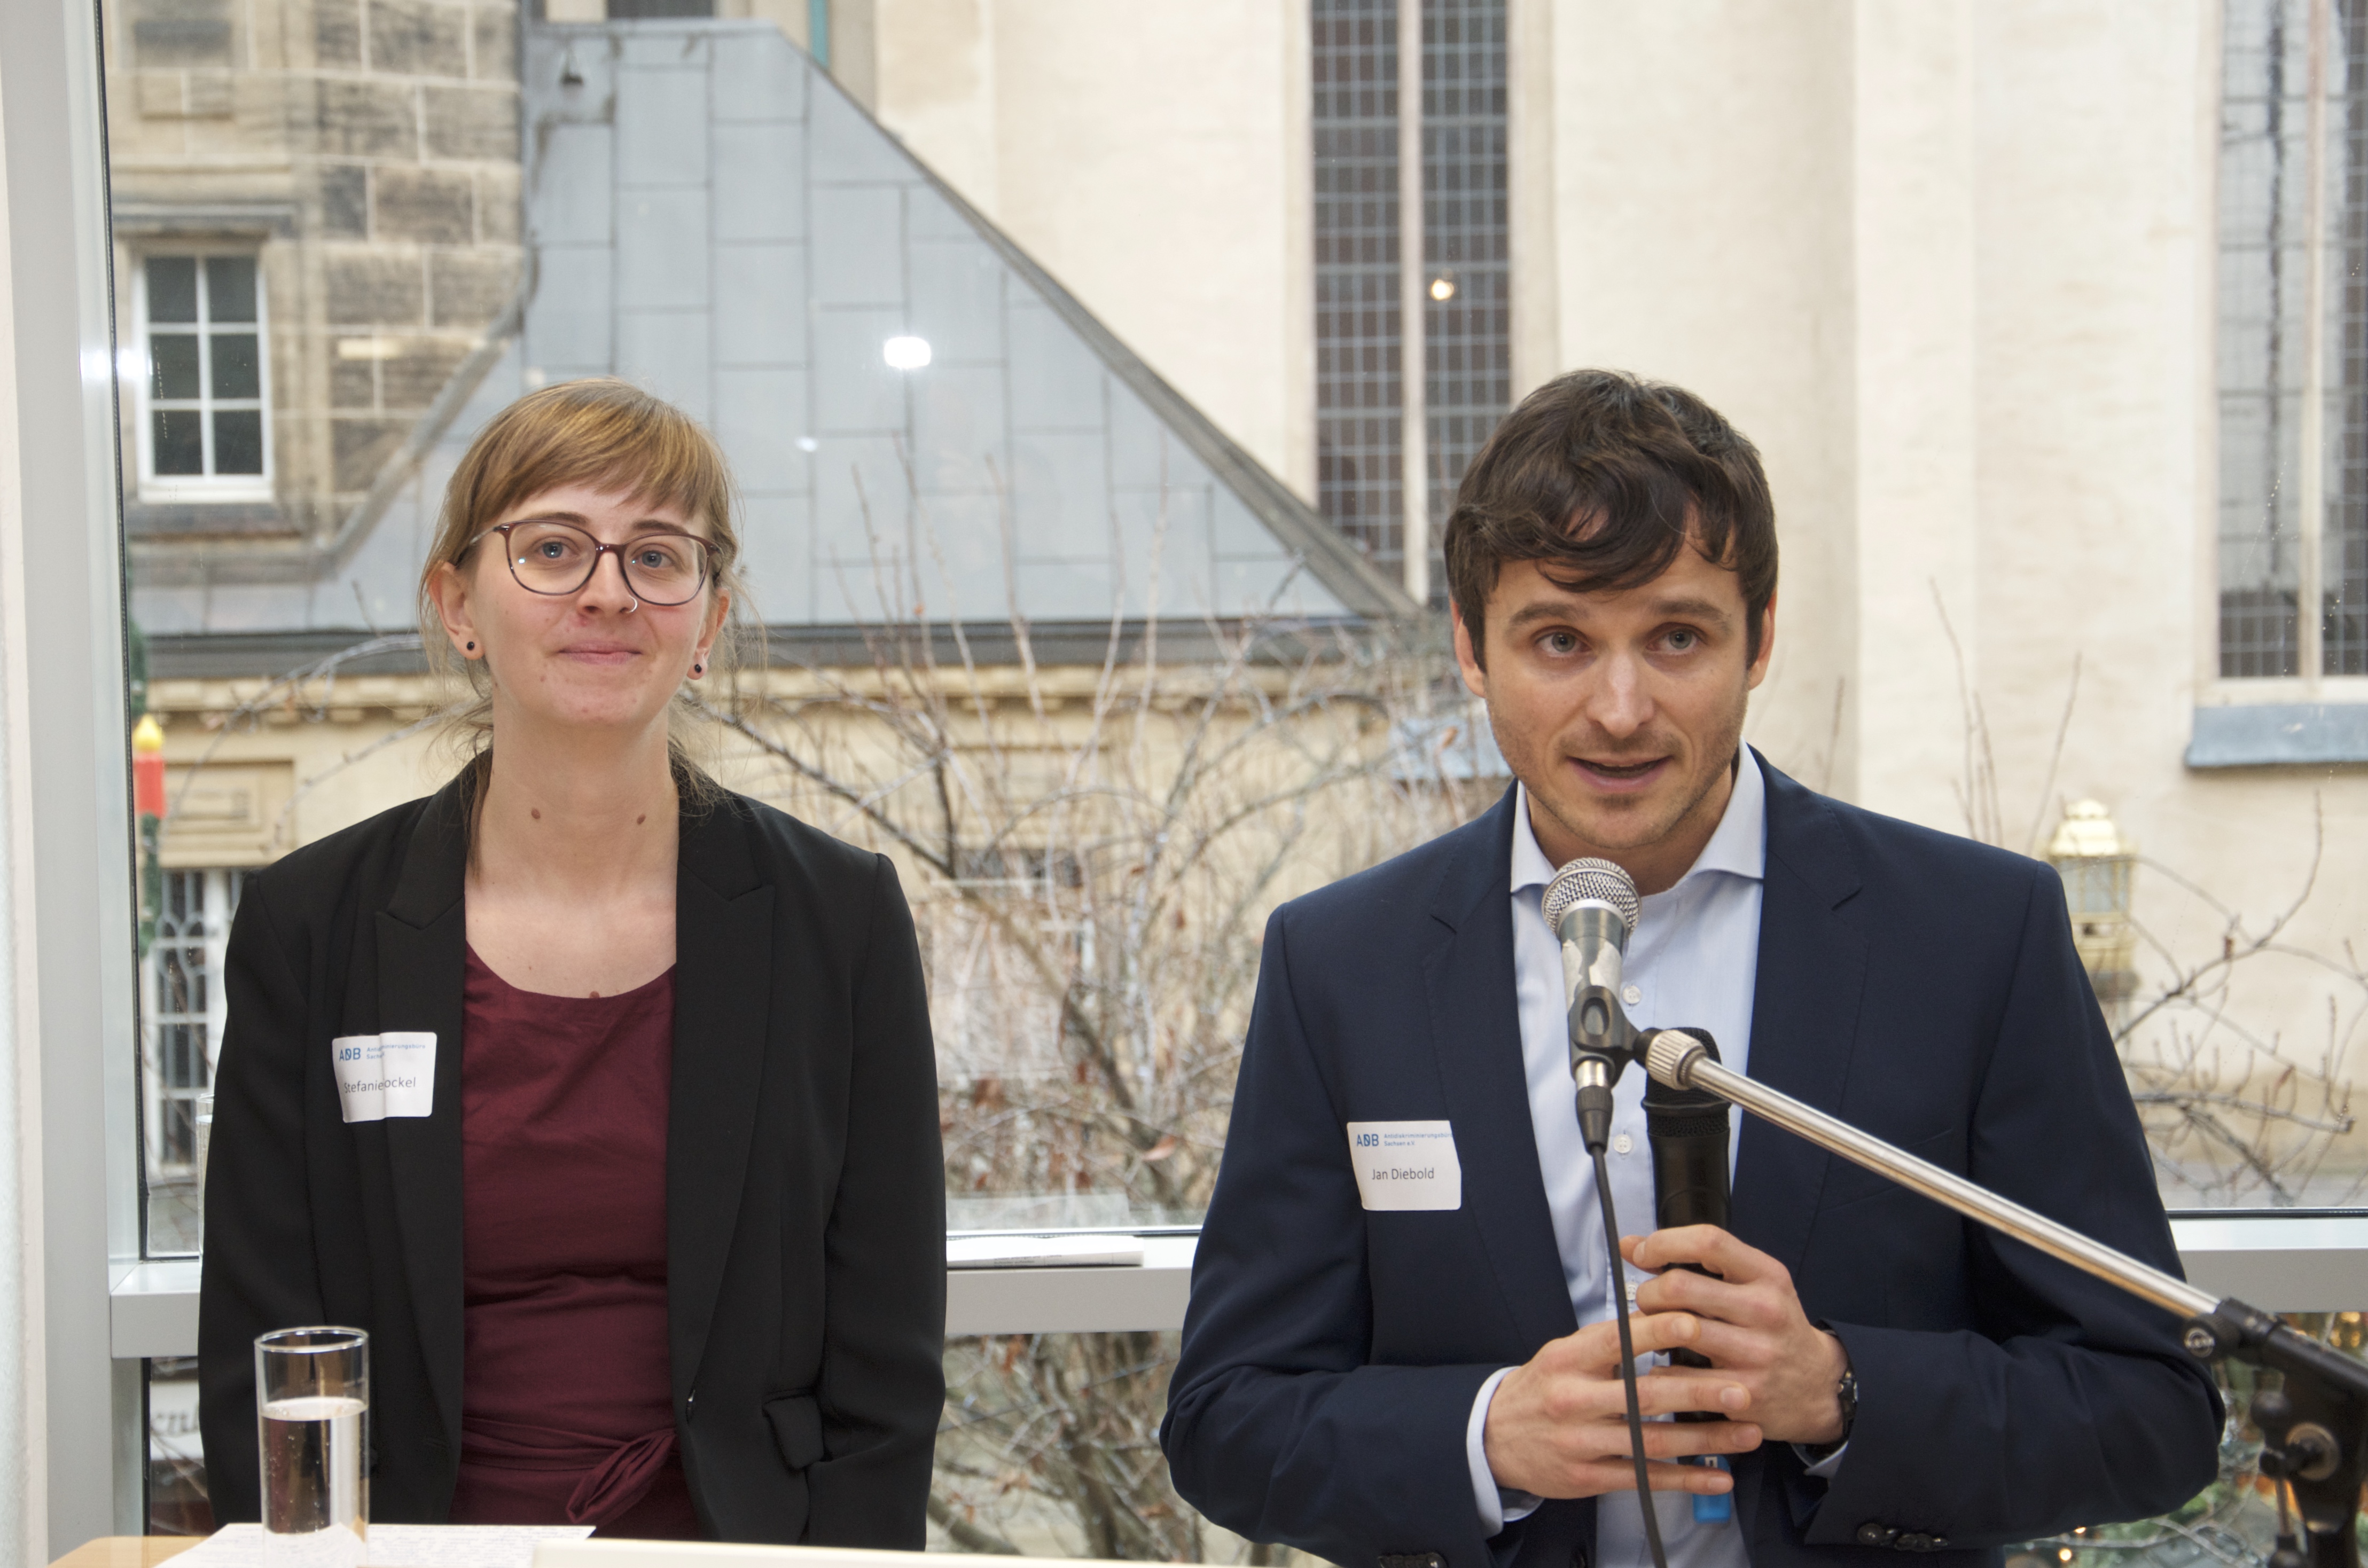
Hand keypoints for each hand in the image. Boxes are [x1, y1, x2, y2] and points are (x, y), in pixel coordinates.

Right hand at [1482, 1309, 1762, 1499]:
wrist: (1493, 1437)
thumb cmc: (1542, 1388)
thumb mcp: (1564, 1353)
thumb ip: (1609, 1341)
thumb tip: (1663, 1315)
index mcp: (1568, 1360)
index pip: (1617, 1341)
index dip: (1658, 1331)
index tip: (1697, 1323)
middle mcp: (1574, 1400)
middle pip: (1644, 1396)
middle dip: (1698, 1393)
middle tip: (1741, 1389)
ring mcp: (1582, 1442)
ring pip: (1652, 1442)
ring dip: (1705, 1439)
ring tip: (1747, 1433)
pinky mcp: (1590, 1477)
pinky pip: (1644, 1479)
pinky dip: (1685, 1479)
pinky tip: (1718, 1476)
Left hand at [1626, 1226, 1851, 1444]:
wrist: (1818, 1387)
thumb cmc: (1772, 1327)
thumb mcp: (1752, 1285)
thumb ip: (1698, 1261)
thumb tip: (1629, 1245)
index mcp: (1767, 1275)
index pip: (1709, 1241)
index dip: (1664, 1242)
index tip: (1641, 1253)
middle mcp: (1766, 1310)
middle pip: (1681, 1287)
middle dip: (1649, 1292)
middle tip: (1647, 1302)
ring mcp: (1757, 1353)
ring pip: (1678, 1330)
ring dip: (1649, 1329)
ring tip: (1650, 1331)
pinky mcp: (1745, 1392)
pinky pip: (1681, 1375)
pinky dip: (1660, 1369)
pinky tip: (1663, 1365)